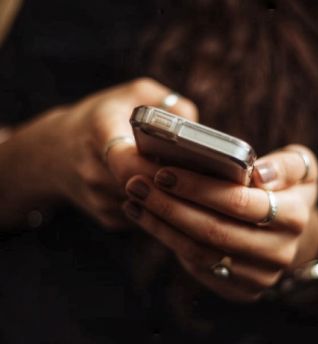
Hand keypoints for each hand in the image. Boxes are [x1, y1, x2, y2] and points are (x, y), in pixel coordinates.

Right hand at [0, 78, 196, 228]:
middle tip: (205, 179)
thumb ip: (169, 105)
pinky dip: (160, 208)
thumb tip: (199, 134)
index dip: (158, 169)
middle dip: (175, 185)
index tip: (186, 166)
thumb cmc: (103, 118)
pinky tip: (170, 193)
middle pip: (143, 189)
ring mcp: (98, 200)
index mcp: (99, 132)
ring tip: (193, 186)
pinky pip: (144, 217)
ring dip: (171, 199)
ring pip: (148, 207)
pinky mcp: (107, 218)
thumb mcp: (134, 94)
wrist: (56, 152)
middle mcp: (93, 171)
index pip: (127, 161)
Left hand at [123, 145, 317, 301]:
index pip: (239, 202)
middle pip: (214, 231)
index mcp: (294, 217)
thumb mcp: (299, 169)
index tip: (164, 172)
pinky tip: (147, 218)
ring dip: (161, 225)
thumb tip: (259, 175)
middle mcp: (279, 252)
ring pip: (199, 252)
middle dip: (170, 206)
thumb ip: (287, 165)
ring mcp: (258, 277)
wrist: (285, 234)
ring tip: (135, 200)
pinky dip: (168, 240)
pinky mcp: (239, 290)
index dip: (198, 188)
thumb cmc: (284, 191)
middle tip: (137, 185)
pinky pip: (196, 266)